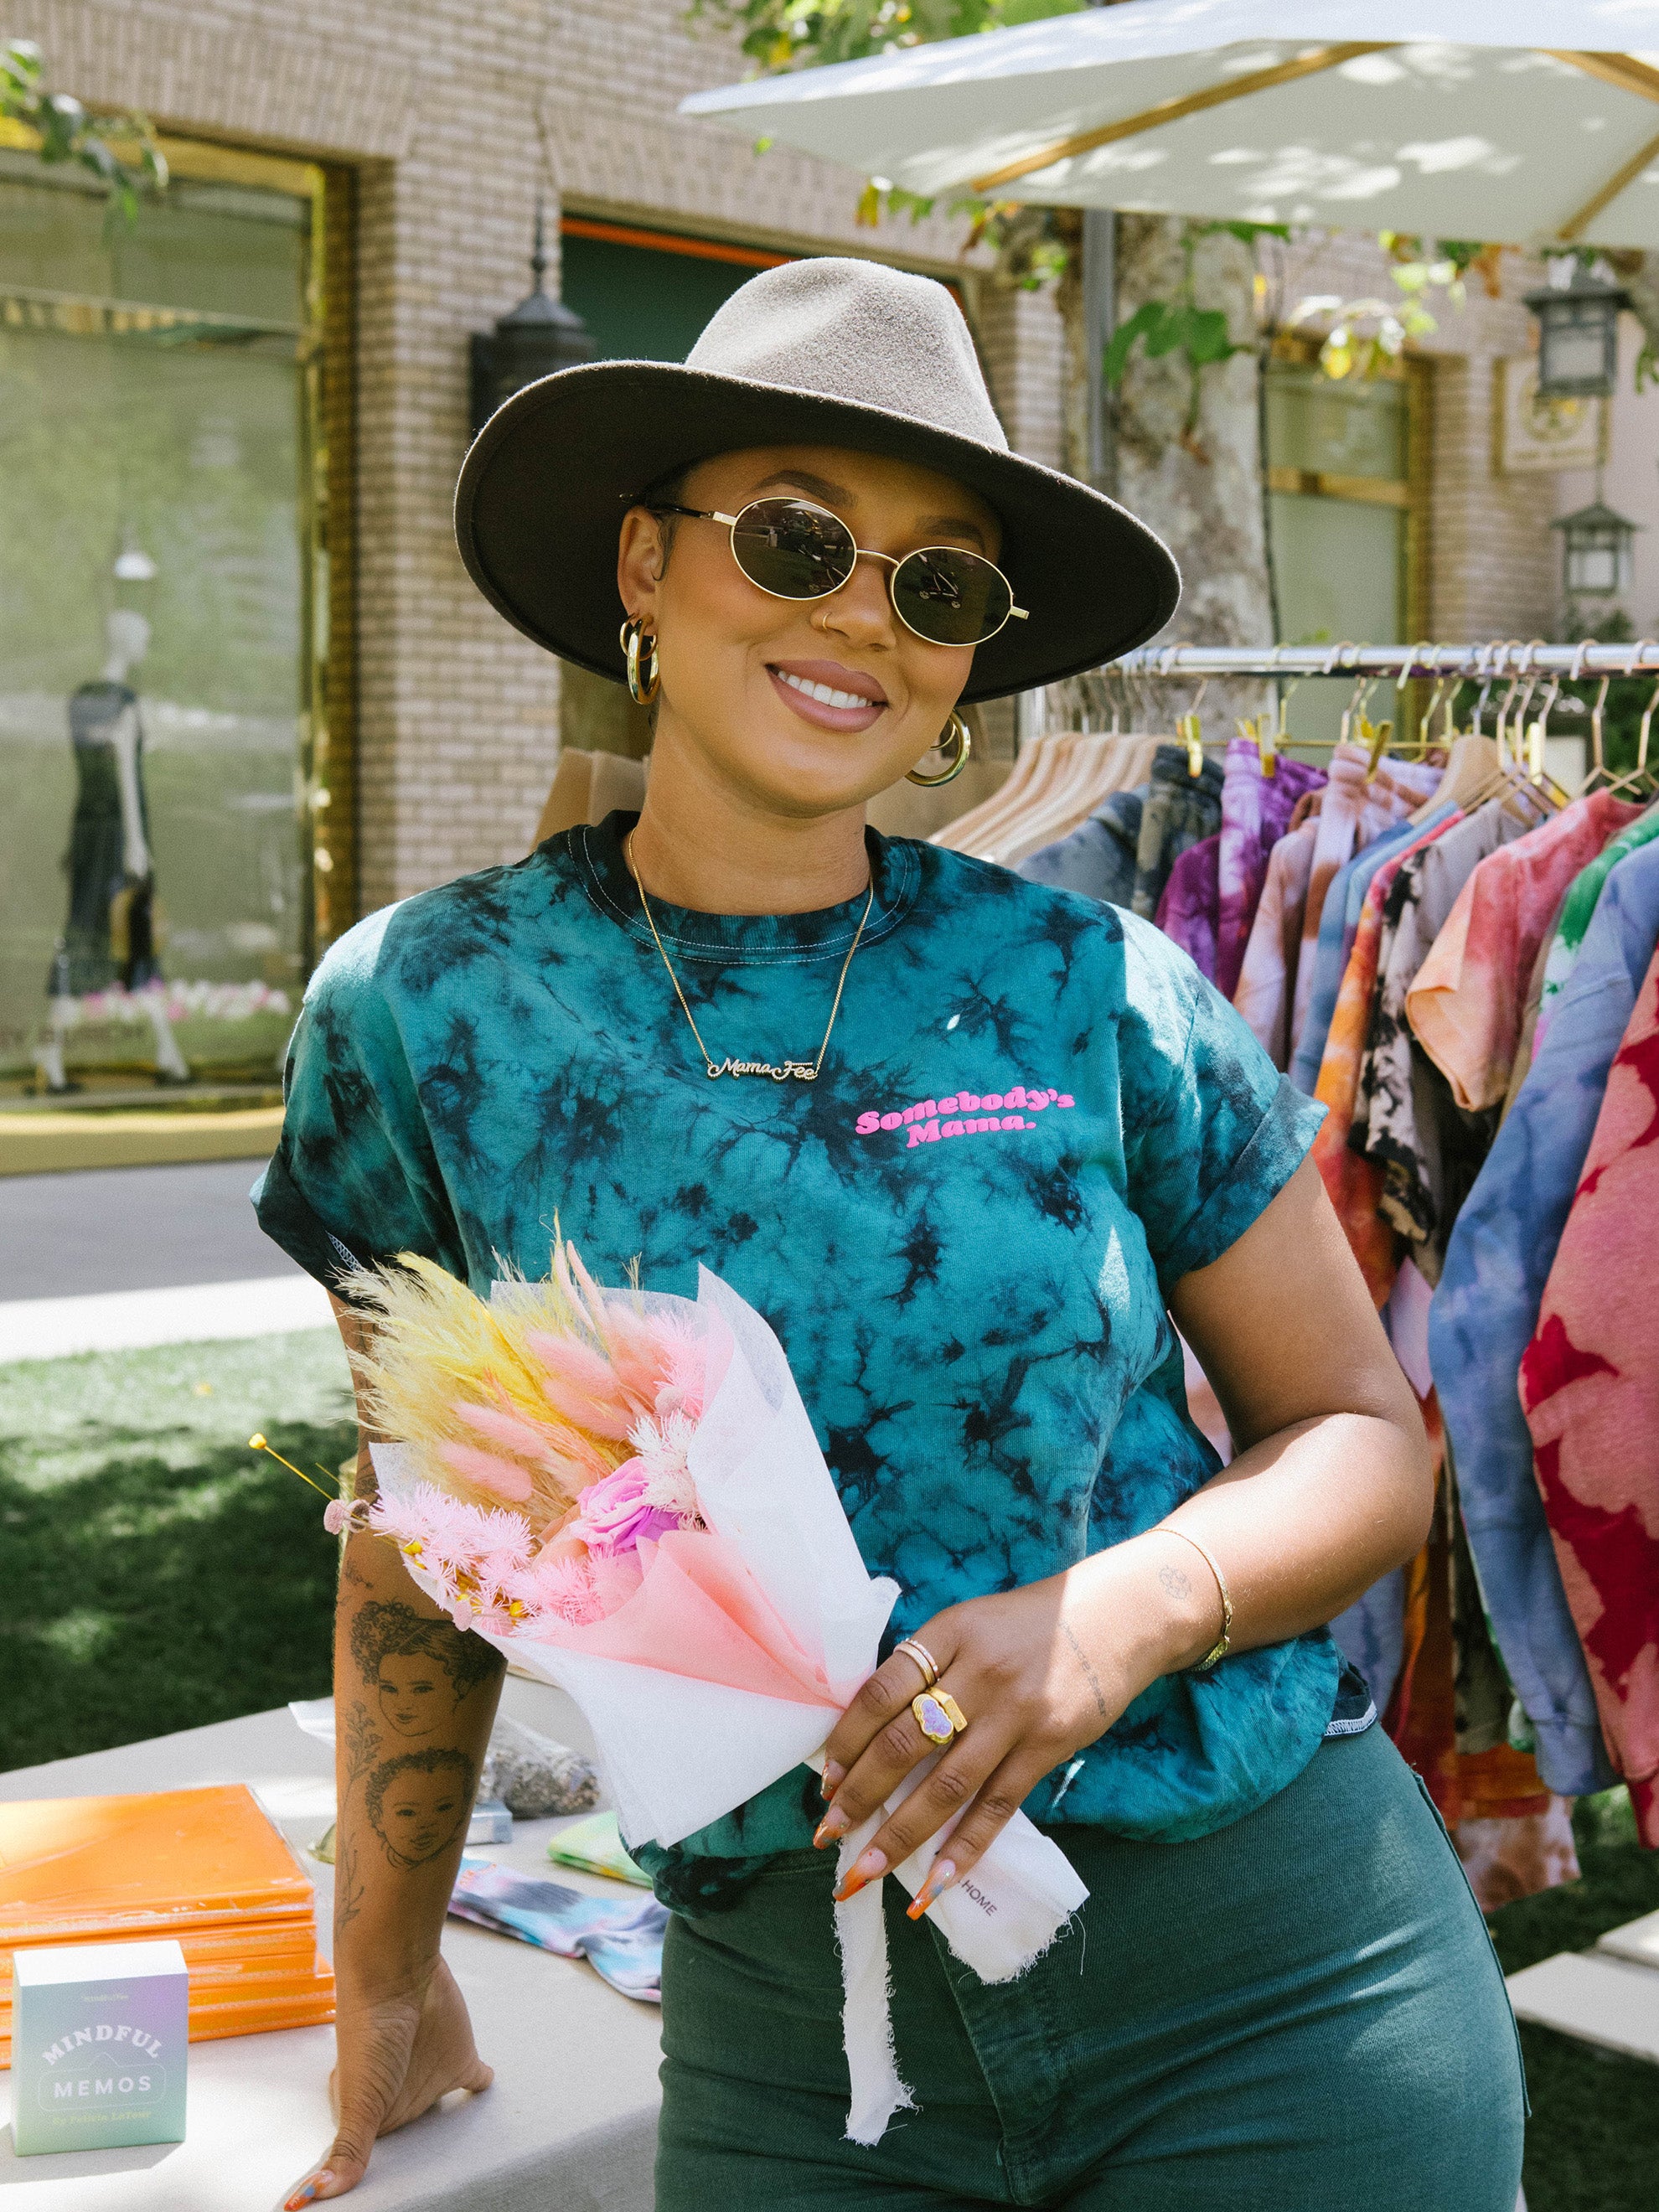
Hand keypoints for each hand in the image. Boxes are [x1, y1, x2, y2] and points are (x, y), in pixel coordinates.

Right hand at [284, 1958, 491, 2205]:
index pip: (379, 2153)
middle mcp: (399, 2094)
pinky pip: (475, 2079)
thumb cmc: (367, 2033)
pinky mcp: (459, 2055)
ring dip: (447, 2126)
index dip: (384, 2172)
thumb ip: (348, 2148)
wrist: (397, 1974)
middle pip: (412, 2133)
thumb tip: (313, 2196)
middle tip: (431, 2181)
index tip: (396, 2198)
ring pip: (442, 2112)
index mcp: (370, 2110)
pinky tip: (486, 2087)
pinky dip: (481, 2085)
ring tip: (454, 2152)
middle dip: (418, 2151)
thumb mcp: (357, 2100)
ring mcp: (430, 2074)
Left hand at [813, 1537, 1219, 1916]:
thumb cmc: (1028, 1624)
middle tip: (827, 1835)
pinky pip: (998, 1806)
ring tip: (864, 1870)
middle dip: (861, 1795)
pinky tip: (935, 1882)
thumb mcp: (971, 1624)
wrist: (1117, 1616)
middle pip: (906, 1743)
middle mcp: (979, 1672)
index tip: (825, 1779)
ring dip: (901, 1834)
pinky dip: (964, 1847)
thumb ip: (928, 1667)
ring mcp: (1017, 1712)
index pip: (883, 1691)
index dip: (848, 1739)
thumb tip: (869, 1734)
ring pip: (948, 1785)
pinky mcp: (1049, 1745)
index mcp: (949, 1632)